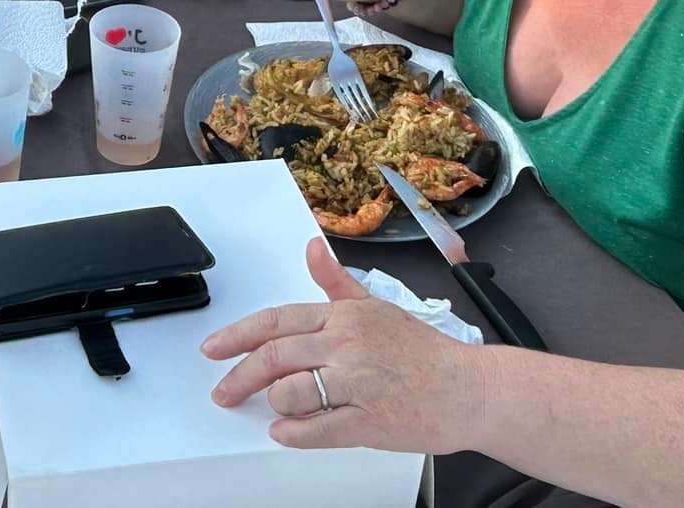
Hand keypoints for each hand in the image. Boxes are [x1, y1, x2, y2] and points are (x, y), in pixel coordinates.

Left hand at [201, 237, 475, 454]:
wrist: (471, 390)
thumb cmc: (423, 352)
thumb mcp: (376, 306)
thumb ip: (336, 282)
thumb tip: (311, 248)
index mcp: (344, 316)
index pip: (276, 321)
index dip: (237, 335)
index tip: (213, 349)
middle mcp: (347, 345)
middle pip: (274, 358)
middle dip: (240, 376)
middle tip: (223, 392)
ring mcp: (358, 384)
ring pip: (291, 393)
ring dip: (275, 404)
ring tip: (278, 409)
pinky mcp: (370, 422)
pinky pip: (317, 430)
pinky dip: (293, 434)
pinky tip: (285, 432)